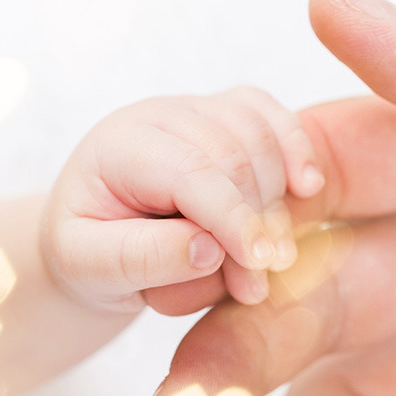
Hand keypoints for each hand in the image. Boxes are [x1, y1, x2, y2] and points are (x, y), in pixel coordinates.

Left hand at [41, 87, 324, 312]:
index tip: (259, 266)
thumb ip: (141, 257)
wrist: (94, 238)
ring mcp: (195, 109)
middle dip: (257, 221)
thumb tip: (207, 249)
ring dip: (277, 200)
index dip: (232, 218)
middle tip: (258, 286)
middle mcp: (158, 116)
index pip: (189, 171)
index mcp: (117, 146)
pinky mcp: (225, 116)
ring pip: (259, 135)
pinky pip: (272, 117)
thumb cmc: (88, 252)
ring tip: (271, 261)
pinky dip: (296, 148)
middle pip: (233, 153)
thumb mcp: (89, 267)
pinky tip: (308, 187)